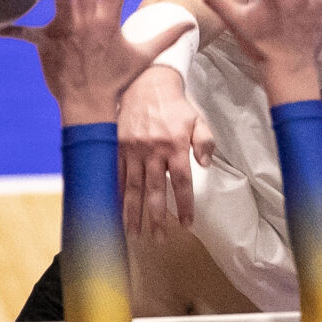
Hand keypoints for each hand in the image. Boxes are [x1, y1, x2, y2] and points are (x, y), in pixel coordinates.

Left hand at [4, 0, 191, 124]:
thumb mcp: (143, 56)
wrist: (89, 103)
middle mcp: (88, 20)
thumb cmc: (115, 79)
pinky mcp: (47, 42)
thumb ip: (165, 36)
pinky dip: (14, 30)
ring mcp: (66, 29)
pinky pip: (27, 33)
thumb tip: (189, 24)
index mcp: (108, 19)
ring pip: (62, 3)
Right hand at [119, 68, 213, 234]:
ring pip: (132, 188)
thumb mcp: (198, 119)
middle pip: (154, 191)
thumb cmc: (175, 105)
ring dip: (133, 213)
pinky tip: (115, 212)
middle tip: (159, 239)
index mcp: (175, 145)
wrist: (146, 82)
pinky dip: (116, 195)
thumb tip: (206, 164)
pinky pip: (117, 175)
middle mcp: (152, 150)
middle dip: (156, 218)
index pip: (181, 182)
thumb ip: (205, 142)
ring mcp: (132, 150)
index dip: (184, 205)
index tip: (186, 224)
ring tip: (134, 234)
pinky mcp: (117, 147)